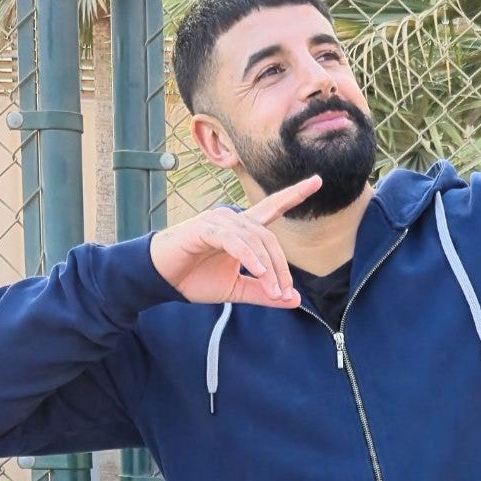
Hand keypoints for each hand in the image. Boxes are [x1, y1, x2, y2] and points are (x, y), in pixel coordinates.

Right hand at [149, 175, 321, 305]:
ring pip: (256, 241)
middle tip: (284, 293)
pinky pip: (236, 242)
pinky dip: (249, 257)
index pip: (273, 208)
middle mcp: (233, 219)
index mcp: (243, 230)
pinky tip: (257, 272)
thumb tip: (294, 299)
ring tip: (273, 291)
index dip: (294, 194)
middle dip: (281, 268)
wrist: (162, 279)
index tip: (317, 181)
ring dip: (268, 269)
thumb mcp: (236, 290)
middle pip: (269, 238)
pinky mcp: (205, 229)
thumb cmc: (196, 279)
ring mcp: (219, 221)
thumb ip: (263, 292)